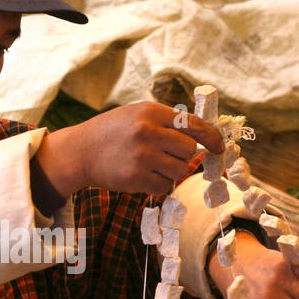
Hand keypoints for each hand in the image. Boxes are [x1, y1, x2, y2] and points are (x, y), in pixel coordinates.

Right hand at [35, 101, 223, 197]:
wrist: (80, 152)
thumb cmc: (111, 132)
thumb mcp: (136, 114)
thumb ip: (166, 121)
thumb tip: (202, 135)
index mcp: (151, 111)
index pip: (193, 124)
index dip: (211, 137)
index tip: (219, 148)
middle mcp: (147, 131)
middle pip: (189, 150)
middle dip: (183, 156)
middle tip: (167, 156)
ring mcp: (142, 156)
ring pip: (180, 170)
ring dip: (172, 171)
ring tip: (152, 165)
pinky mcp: (136, 178)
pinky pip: (165, 186)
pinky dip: (159, 184)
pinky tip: (142, 176)